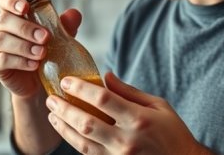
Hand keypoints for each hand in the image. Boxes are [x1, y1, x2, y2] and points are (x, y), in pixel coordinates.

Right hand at [0, 0, 81, 97]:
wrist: (39, 82)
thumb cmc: (46, 52)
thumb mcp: (59, 37)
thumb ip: (65, 24)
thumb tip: (74, 13)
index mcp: (12, 14)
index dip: (12, 0)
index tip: (26, 7)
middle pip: (4, 20)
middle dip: (26, 28)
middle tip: (45, 37)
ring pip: (2, 40)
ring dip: (24, 46)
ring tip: (42, 53)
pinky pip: (2, 59)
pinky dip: (20, 61)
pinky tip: (34, 65)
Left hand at [46, 72, 211, 154]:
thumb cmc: (172, 133)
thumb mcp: (158, 105)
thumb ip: (129, 91)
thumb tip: (106, 76)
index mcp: (139, 119)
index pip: (103, 100)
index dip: (81, 89)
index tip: (67, 80)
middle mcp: (127, 140)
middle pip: (87, 122)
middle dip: (65, 108)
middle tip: (51, 97)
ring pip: (82, 142)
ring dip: (64, 127)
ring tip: (52, 113)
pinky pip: (88, 154)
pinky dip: (74, 141)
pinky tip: (66, 130)